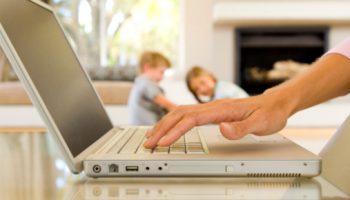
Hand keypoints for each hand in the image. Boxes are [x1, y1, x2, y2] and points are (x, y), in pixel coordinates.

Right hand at [144, 90, 294, 148]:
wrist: (275, 103)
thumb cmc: (269, 113)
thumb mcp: (260, 123)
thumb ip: (241, 128)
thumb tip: (222, 129)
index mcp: (221, 109)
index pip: (191, 119)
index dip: (175, 131)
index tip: (163, 143)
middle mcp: (213, 106)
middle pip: (180, 114)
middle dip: (162, 129)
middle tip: (149, 143)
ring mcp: (211, 108)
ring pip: (181, 113)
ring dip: (165, 124)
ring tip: (153, 136)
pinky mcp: (213, 112)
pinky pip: (187, 115)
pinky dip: (174, 122)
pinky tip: (170, 127)